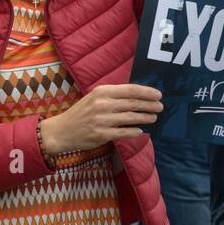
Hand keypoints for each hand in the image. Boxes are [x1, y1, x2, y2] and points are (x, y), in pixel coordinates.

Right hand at [39, 83, 162, 154]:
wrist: (62, 130)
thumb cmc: (81, 113)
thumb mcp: (95, 97)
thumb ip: (113, 96)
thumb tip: (138, 96)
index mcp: (102, 92)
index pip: (130, 90)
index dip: (147, 92)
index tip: (158, 94)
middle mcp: (102, 104)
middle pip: (133, 103)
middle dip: (150, 105)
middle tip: (160, 107)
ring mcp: (102, 120)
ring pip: (131, 118)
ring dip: (146, 118)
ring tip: (153, 118)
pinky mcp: (102, 134)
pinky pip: (124, 132)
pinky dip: (134, 131)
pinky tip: (141, 131)